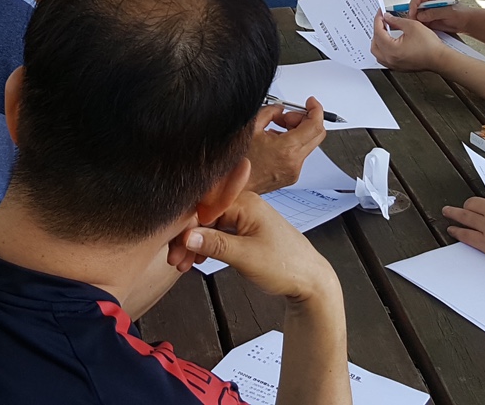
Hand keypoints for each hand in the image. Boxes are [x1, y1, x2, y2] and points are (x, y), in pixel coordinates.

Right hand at [173, 192, 337, 301]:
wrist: (311, 281)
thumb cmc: (285, 266)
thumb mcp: (246, 257)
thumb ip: (215, 245)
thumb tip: (186, 237)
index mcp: (246, 203)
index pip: (203, 208)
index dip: (185, 228)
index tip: (173, 249)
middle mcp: (245, 204)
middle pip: (204, 216)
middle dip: (187, 238)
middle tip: (175, 261)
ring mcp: (246, 217)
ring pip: (210, 226)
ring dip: (195, 244)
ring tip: (183, 265)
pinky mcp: (247, 230)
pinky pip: (220, 233)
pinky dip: (207, 246)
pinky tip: (197, 260)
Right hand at [246, 101, 327, 193]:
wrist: (231, 186)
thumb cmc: (237, 162)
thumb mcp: (251, 127)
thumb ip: (270, 112)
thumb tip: (279, 109)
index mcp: (287, 149)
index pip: (315, 126)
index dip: (316, 109)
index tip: (311, 103)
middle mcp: (294, 162)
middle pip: (316, 134)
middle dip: (305, 119)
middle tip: (287, 115)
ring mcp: (294, 171)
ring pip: (308, 144)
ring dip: (297, 131)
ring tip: (276, 128)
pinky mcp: (291, 176)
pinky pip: (299, 155)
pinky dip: (292, 144)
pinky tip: (274, 142)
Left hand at [371, 12, 449, 72]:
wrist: (439, 58)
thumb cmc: (430, 46)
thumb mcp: (412, 26)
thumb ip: (396, 20)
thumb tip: (387, 17)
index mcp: (392, 50)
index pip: (378, 32)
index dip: (378, 20)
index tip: (380, 14)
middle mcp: (390, 59)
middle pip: (374, 44)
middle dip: (376, 31)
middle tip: (381, 21)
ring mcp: (394, 65)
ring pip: (377, 53)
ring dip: (378, 41)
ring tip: (384, 31)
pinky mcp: (399, 67)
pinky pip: (384, 58)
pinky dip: (383, 49)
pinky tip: (389, 42)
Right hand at [408, 0, 472, 33]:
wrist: (466, 22)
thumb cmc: (461, 13)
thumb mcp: (448, 12)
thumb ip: (434, 12)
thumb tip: (420, 15)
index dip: (413, 4)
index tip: (413, 12)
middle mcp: (429, 4)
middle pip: (414, 6)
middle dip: (412, 13)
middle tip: (413, 21)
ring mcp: (428, 13)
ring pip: (416, 15)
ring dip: (414, 20)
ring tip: (418, 26)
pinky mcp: (429, 21)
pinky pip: (420, 23)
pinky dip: (418, 26)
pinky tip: (422, 29)